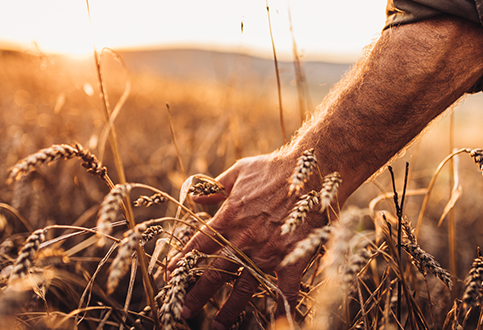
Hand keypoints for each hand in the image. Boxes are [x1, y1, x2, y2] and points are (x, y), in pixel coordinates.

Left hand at [166, 150, 326, 329]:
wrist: (312, 169)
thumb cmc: (274, 168)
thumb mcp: (238, 172)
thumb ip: (215, 187)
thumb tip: (195, 197)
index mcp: (229, 218)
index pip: (198, 246)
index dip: (182, 263)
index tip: (170, 277)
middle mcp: (244, 240)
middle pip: (214, 274)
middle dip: (196, 295)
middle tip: (183, 311)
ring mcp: (269, 251)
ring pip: (244, 288)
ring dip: (230, 309)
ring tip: (218, 325)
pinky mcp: (292, 257)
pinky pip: (286, 287)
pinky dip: (282, 305)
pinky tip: (278, 320)